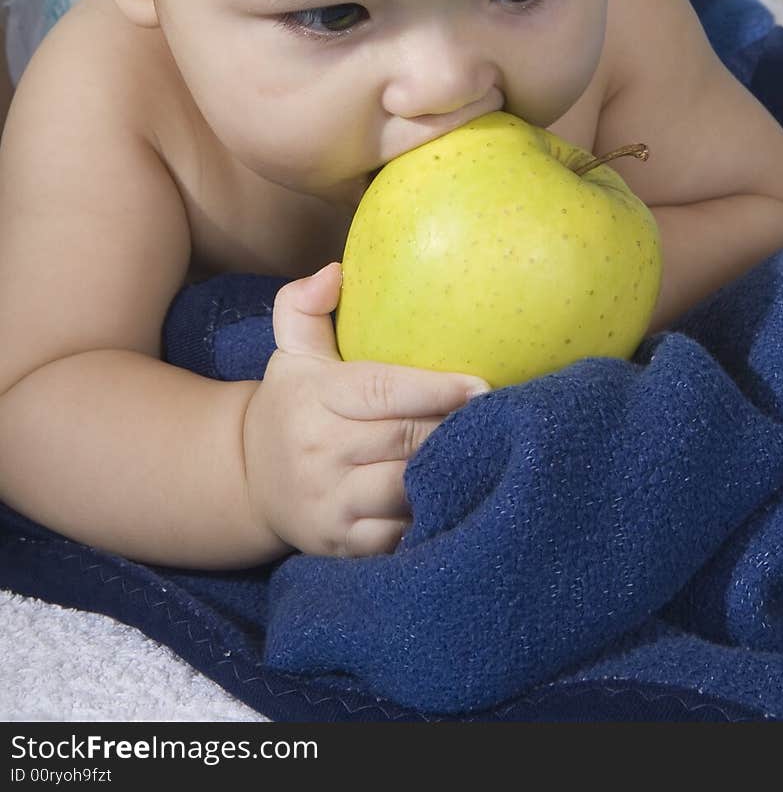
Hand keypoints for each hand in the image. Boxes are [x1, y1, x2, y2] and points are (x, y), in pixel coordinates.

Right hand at [242, 262, 488, 556]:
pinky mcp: (340, 544)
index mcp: (313, 397)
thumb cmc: (291, 404)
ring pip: (405, 489)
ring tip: (491, 457)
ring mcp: (328, 502)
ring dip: (450, 475)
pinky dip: (430, 519)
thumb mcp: (291, 351)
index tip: (483, 387)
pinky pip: (397, 535)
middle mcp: (317, 451)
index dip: (435, 389)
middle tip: (502, 419)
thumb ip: (304, 303)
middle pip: (404, 439)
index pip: (381, 390)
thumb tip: (335, 271)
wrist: (246, 480)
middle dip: (454, 429)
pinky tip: (461, 500)